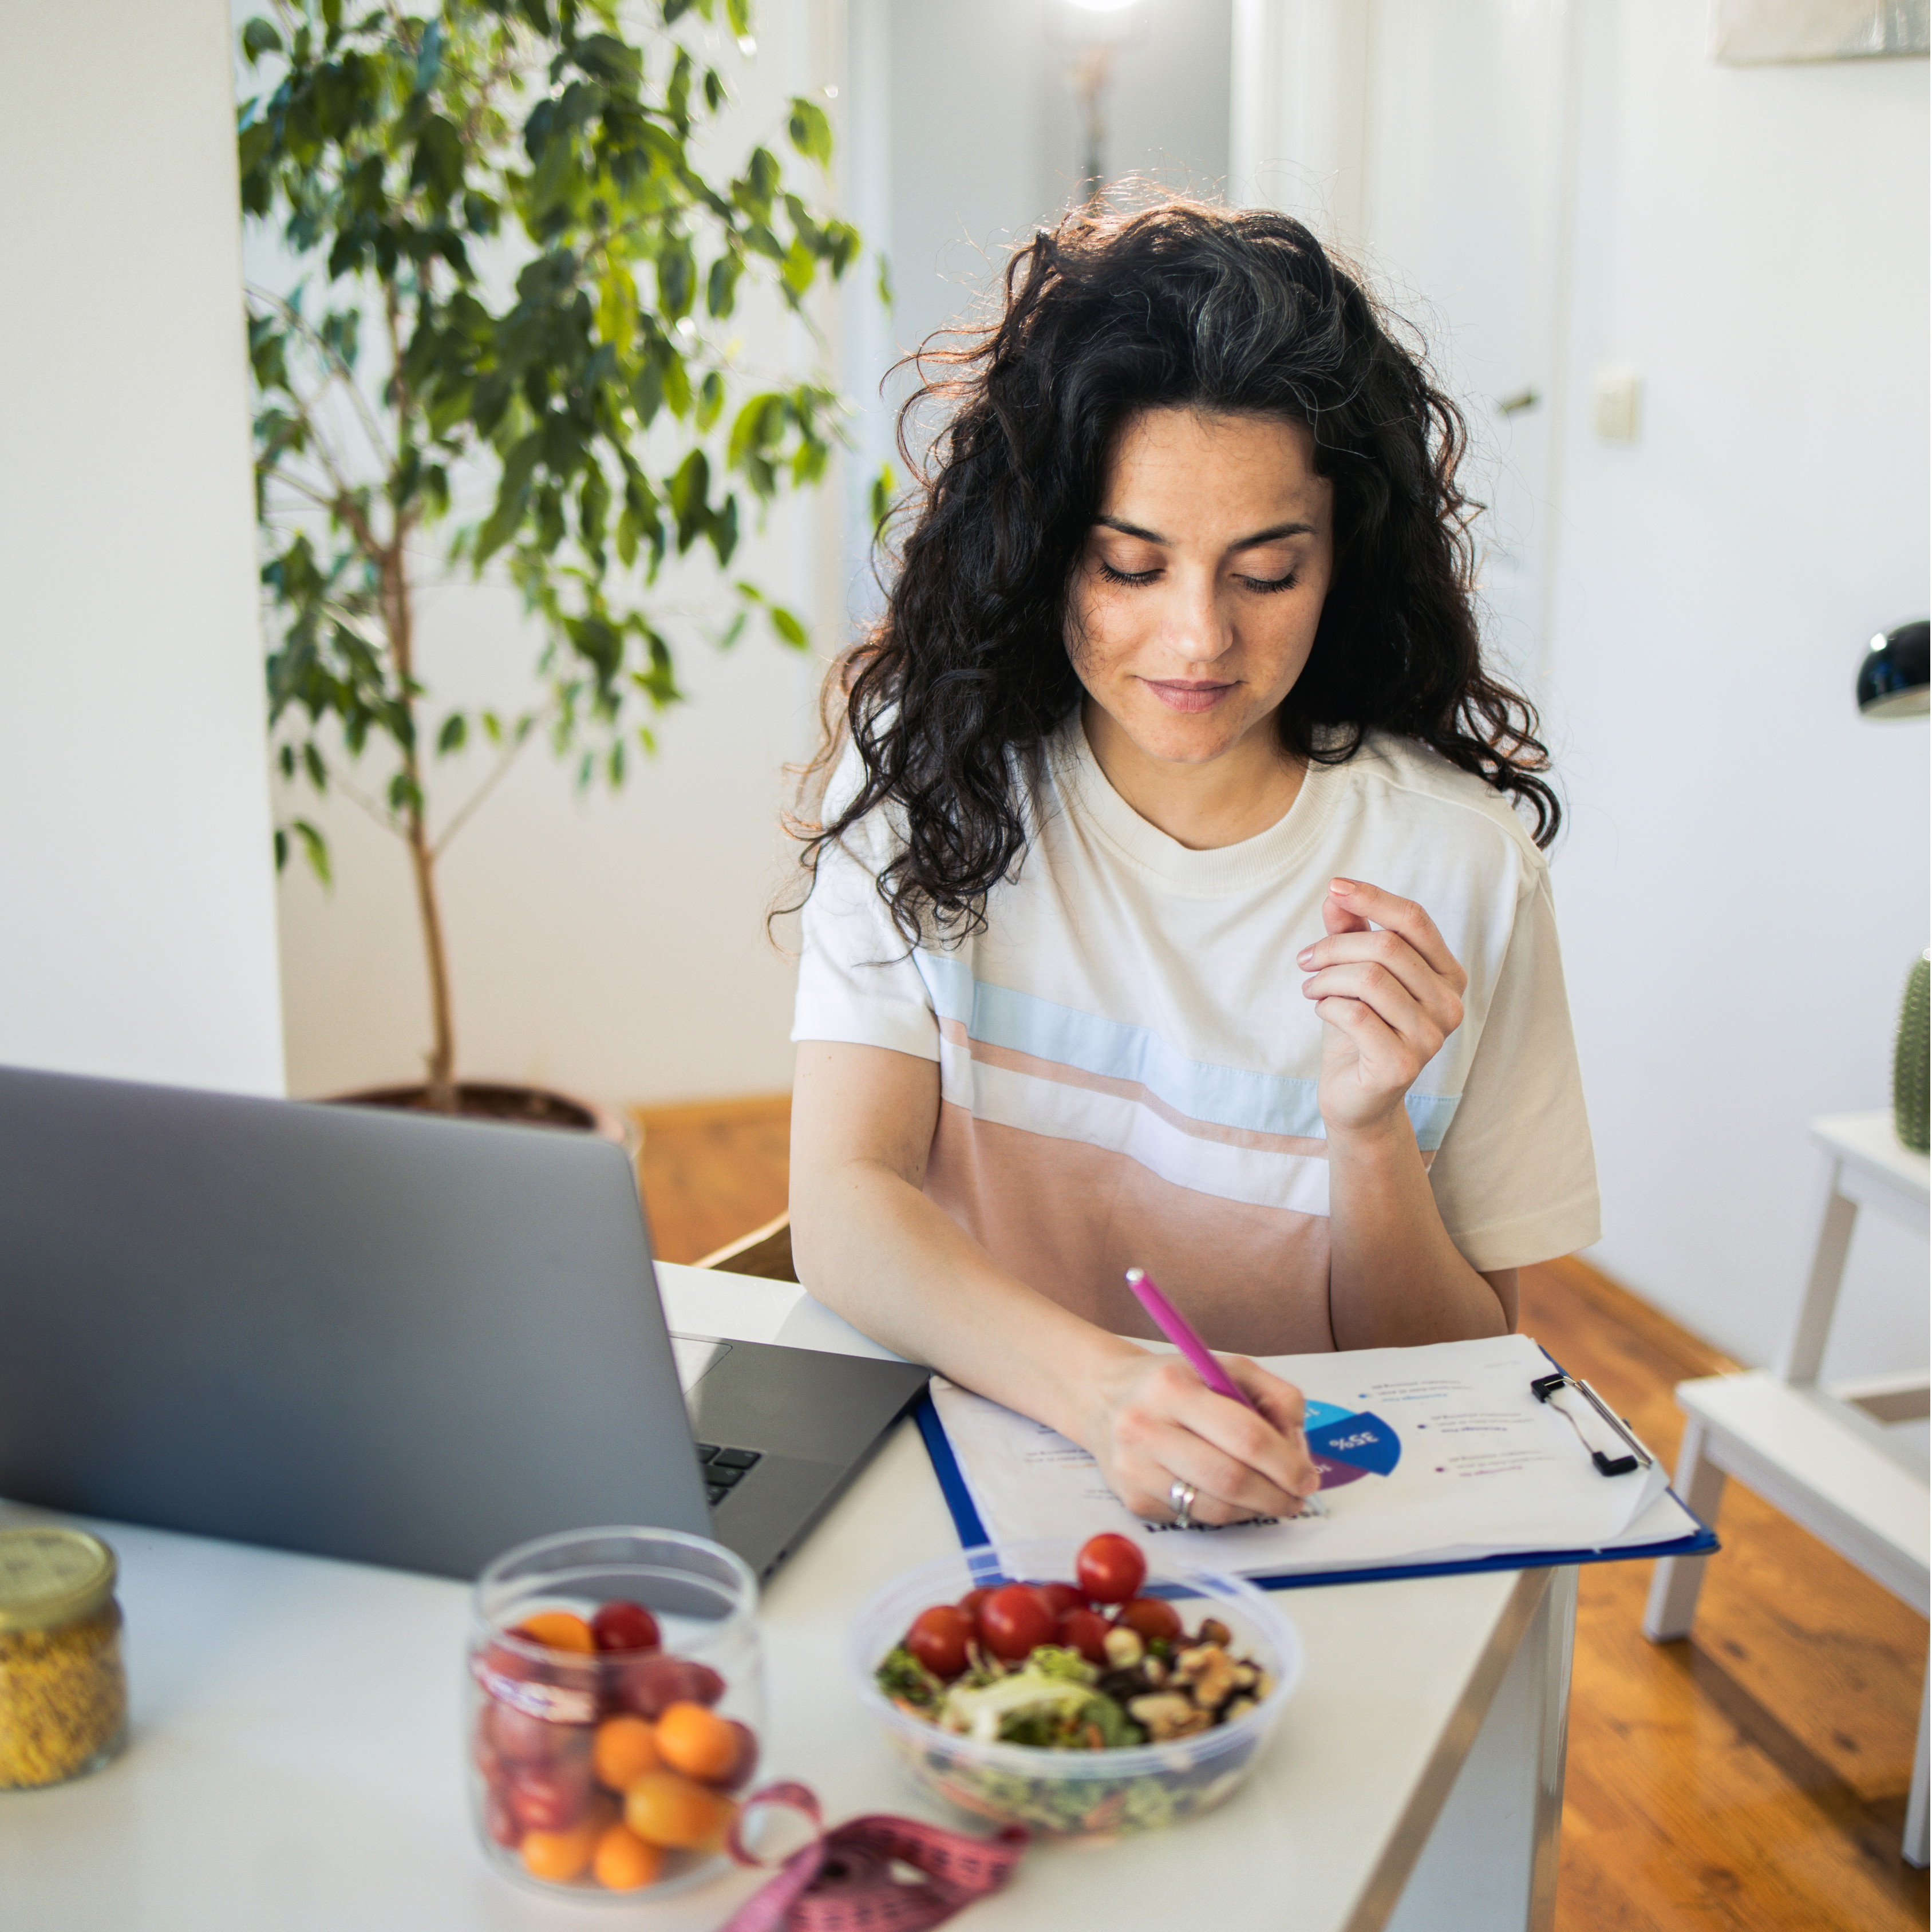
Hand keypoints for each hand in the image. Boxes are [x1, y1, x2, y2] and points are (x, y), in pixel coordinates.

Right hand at [1081, 1347, 1321, 1525]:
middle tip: (1297, 1496)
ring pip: (1214, 1509)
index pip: (1244, 1435)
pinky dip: (1225, 1514)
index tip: (1308, 1475)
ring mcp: (1134, 1468)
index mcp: (1172, 1386)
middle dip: (1276, 1495)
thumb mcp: (1224, 1366)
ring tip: (1271, 1498)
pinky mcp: (1131, 1499)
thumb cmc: (1175, 1381)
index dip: (1285, 1463)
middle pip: (1230, 1479)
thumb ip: (1274, 1394)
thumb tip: (1297, 1448)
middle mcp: (1145, 1427)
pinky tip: (1232, 1497)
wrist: (1102, 1396)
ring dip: (1255, 1510)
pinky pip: (1193, 1519)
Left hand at [1298, 878, 1466, 1137]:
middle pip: (1387, 947)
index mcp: (1448, 975)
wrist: (1357, 1100)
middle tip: (1306, 960)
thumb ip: (1352, 933)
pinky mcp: (1402, 1064)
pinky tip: (1322, 1012)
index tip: (1333, 887)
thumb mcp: (1354, 975)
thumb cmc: (1360, 1031)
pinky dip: (1328, 1006)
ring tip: (1311, 988)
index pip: (1415, 920)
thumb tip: (1336, 895)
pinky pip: (1355, 1014)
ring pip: (1369, 978)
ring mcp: (1431, 1038)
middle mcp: (1450, 1005)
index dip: (1372, 897)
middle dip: (1334, 946)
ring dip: (1326, 978)